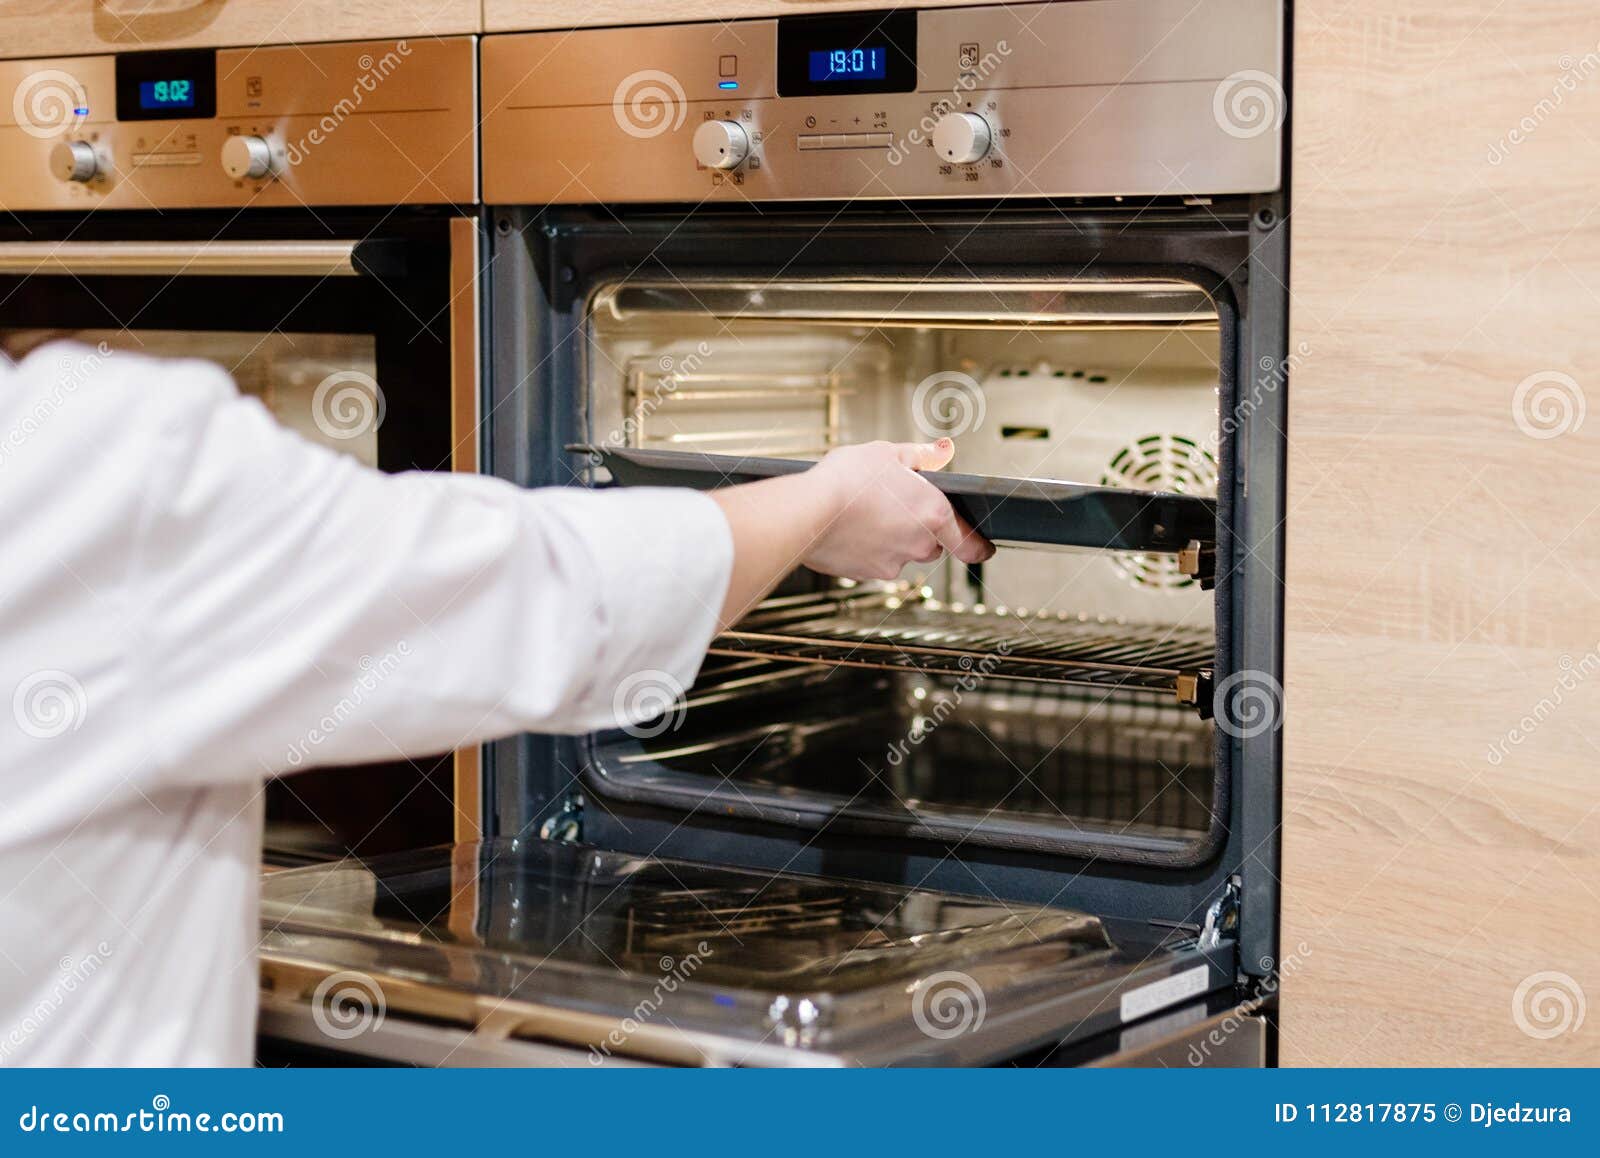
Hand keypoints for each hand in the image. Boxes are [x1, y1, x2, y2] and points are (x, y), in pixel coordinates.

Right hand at [798, 439, 994, 580]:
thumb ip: (921, 456)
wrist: (807, 512)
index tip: (984, 547)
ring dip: (891, 537)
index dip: (979, 546)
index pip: (970, 544)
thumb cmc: (848, 480)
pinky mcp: (864, 574)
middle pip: (931, 544)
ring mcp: (891, 564)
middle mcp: (918, 545)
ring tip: (866, 511)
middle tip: (897, 504)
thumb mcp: (889, 453)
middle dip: (920, 528)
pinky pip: (873, 561)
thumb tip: (940, 452)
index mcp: (934, 516)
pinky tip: (849, 526)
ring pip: (900, 553)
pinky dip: (866, 547)